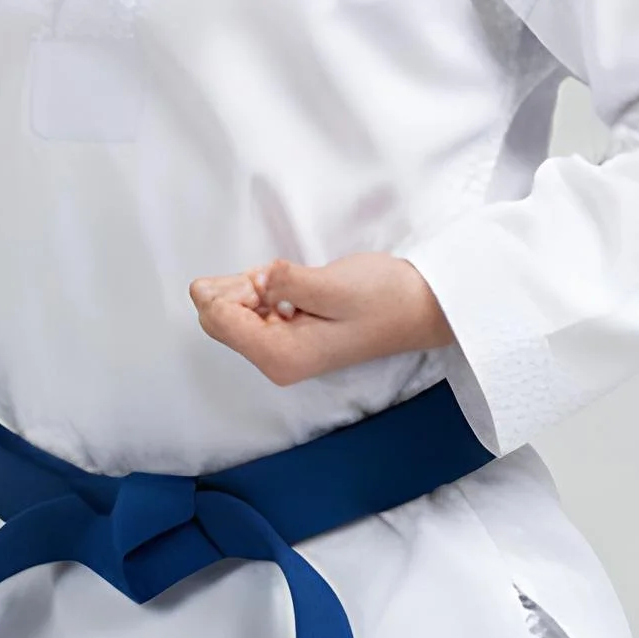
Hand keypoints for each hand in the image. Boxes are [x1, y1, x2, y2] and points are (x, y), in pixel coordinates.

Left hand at [188, 252, 455, 386]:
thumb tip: (254, 279)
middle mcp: (276, 361)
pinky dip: (261, 291)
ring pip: (234, 313)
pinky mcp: (291, 337)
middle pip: (219, 320)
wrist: (419, 307)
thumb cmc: (382, 298)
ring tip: (290, 280)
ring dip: (250, 287)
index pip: (219, 320)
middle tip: (278, 275)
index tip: (267, 277)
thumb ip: (286, 283)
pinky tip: (287, 284)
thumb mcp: (332, 286)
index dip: (230, 288)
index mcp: (281, 356)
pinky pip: (255, 311)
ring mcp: (283, 352)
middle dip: (235, 288)